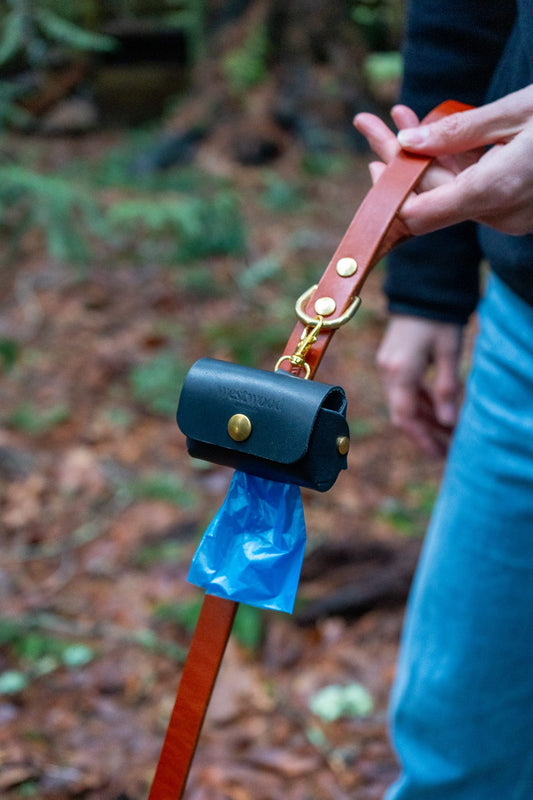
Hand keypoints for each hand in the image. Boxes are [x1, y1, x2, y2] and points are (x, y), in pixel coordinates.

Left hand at [354, 85, 532, 235]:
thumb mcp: (517, 113)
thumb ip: (459, 132)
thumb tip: (407, 143)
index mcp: (494, 191)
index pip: (417, 213)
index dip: (390, 191)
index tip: (372, 160)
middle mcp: (499, 213)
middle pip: (431, 197)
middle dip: (399, 159)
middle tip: (369, 124)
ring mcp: (510, 216)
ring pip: (452, 192)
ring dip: (426, 159)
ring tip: (400, 117)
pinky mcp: (519, 209)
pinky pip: (474, 191)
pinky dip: (456, 166)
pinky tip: (436, 136)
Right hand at [377, 315, 463, 456]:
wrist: (421, 290)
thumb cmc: (438, 319)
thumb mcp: (448, 353)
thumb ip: (446, 389)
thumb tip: (449, 423)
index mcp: (400, 370)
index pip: (406, 416)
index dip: (422, 439)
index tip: (439, 455)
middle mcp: (387, 371)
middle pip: (402, 415)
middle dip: (424, 435)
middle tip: (445, 451)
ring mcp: (386, 366)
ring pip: (402, 404)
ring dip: (424, 420)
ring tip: (446, 435)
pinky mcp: (390, 362)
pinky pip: (402, 391)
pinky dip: (419, 404)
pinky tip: (436, 413)